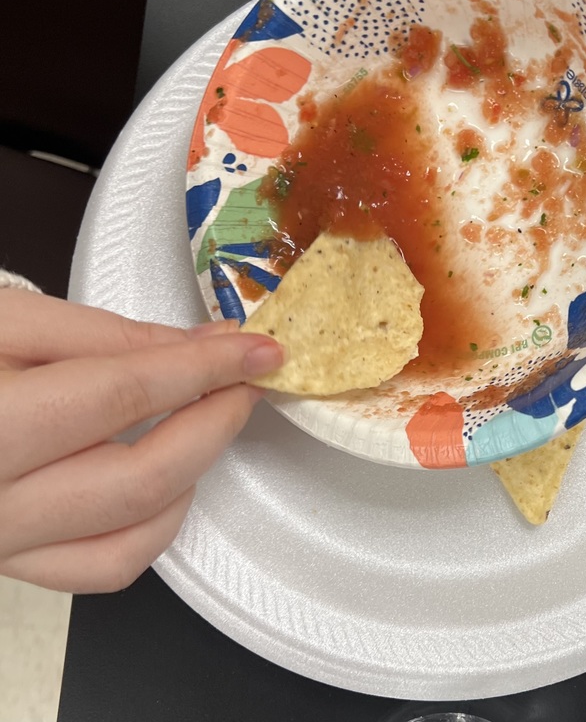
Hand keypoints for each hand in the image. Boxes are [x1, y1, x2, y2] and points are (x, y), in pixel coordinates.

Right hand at [0, 290, 281, 592]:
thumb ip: (106, 335)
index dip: (205, 367)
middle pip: (139, 477)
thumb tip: (197, 344)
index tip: (257, 349)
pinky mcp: (10, 562)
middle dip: (214, 422)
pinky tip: (164, 477)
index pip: (123, 393)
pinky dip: (154, 525)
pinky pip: (101, 568)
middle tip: (244, 379)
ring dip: (192, 475)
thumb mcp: (5, 321)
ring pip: (130, 536)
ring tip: (206, 419)